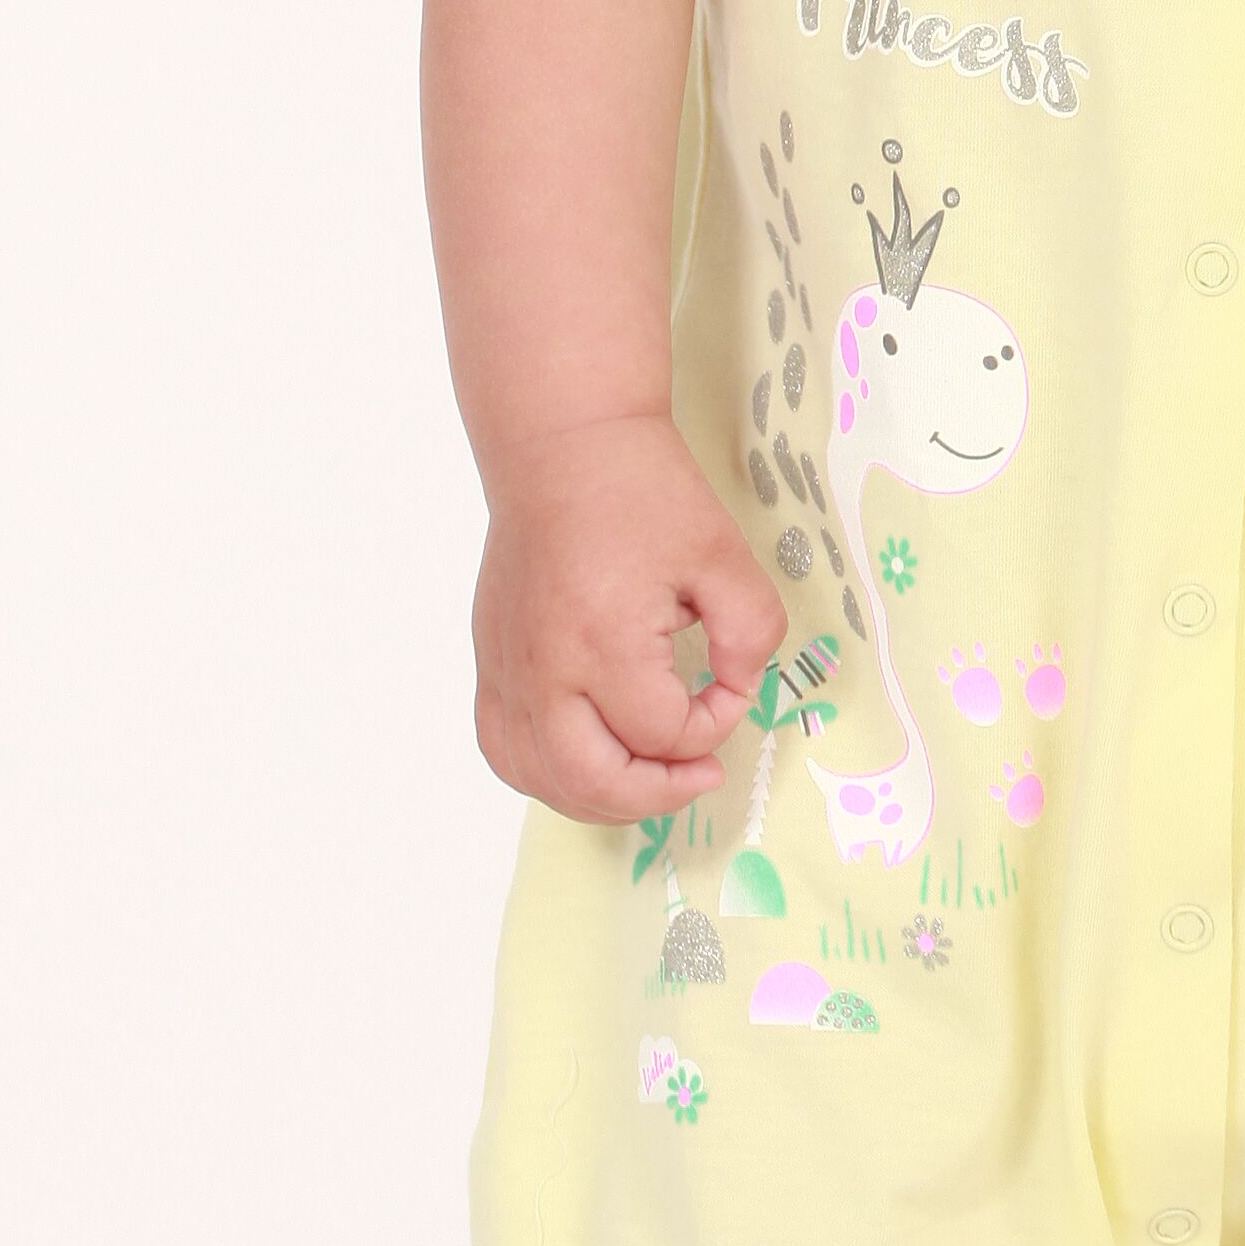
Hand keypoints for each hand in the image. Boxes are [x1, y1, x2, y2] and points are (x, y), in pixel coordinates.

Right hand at [471, 418, 783, 818]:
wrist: (564, 448)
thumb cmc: (643, 493)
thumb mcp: (726, 557)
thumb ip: (752, 634)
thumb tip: (737, 689)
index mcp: (605, 642)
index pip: (665, 732)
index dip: (715, 724)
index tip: (732, 687)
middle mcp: (545, 668)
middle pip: (592, 781)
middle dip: (659, 793)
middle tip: (701, 773)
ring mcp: (510, 670)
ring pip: (541, 778)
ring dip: (603, 797)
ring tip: (649, 778)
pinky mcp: (492, 662)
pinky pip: (503, 748)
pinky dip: (545, 776)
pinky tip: (588, 762)